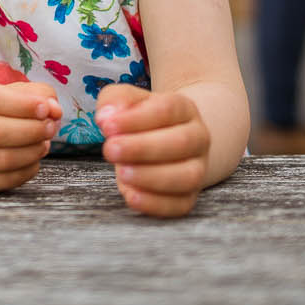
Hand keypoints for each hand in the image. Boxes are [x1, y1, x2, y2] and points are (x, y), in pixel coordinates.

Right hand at [0, 81, 62, 192]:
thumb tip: (54, 110)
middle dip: (30, 130)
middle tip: (51, 128)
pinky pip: (3, 180)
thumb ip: (39, 95)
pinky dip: (26, 171)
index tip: (45, 109)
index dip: (22, 105)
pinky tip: (34, 160)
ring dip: (31, 152)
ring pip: (0, 159)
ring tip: (45, 144)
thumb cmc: (0, 111)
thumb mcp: (16, 94)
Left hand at [97, 84, 211, 218]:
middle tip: (110, 150)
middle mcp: (198, 138)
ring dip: (151, 177)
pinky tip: (131, 196)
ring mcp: (197, 168)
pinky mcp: (189, 196)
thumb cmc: (143, 120)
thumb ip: (116, 100)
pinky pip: (180, 204)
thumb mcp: (128, 101)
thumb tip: (106, 117)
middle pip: (181, 143)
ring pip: (187, 176)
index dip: (136, 119)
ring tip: (121, 173)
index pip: (167, 110)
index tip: (107, 127)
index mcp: (184, 109)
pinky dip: (155, 203)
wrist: (168, 141)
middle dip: (142, 148)